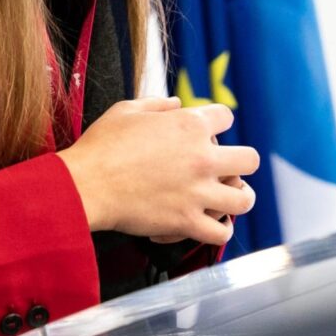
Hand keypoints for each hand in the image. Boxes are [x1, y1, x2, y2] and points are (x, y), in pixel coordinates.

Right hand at [56, 97, 259, 245]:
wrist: (86, 184)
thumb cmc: (102, 145)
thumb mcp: (128, 110)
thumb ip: (159, 104)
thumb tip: (178, 103)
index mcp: (190, 125)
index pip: (226, 118)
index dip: (217, 124)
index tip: (208, 133)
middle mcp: (202, 157)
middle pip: (250, 159)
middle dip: (240, 162)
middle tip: (225, 168)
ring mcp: (198, 191)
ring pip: (244, 199)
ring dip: (238, 198)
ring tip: (227, 198)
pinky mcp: (186, 221)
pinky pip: (221, 232)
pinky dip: (218, 229)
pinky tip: (207, 223)